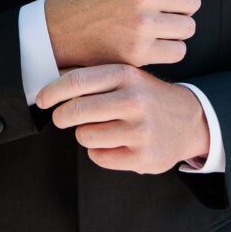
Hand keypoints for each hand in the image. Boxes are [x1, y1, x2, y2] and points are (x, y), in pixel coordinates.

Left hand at [35, 63, 209, 173]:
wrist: (189, 119)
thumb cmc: (147, 95)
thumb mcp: (126, 75)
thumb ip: (93, 76)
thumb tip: (51, 76)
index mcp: (126, 74)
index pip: (76, 81)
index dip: (51, 91)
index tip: (41, 98)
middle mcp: (134, 100)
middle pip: (75, 111)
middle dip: (62, 116)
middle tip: (62, 117)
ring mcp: (140, 130)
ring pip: (84, 136)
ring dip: (85, 133)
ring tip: (100, 128)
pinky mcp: (143, 157)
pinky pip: (99, 157)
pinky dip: (99, 152)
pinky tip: (114, 143)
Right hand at [44, 0, 203, 69]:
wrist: (60, 28)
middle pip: (193, 3)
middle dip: (183, 9)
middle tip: (164, 13)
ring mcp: (141, 24)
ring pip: (188, 28)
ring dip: (176, 31)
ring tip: (156, 29)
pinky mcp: (138, 52)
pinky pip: (178, 51)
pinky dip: (169, 50)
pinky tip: (153, 44)